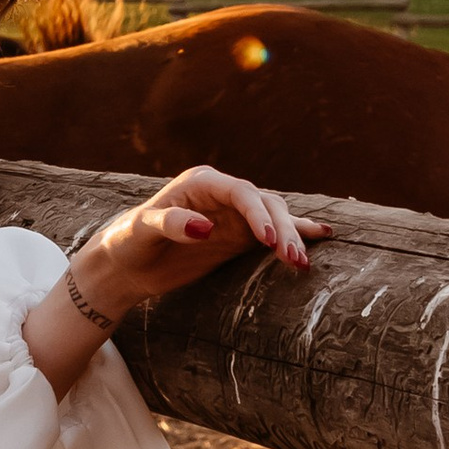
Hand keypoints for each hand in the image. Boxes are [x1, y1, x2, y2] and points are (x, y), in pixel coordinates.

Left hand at [70, 166, 325, 322]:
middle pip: (264, 205)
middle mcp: (223, 194)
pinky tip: (322, 234)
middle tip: (293, 260)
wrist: (126, 266)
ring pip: (274, 218)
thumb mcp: (141, 232)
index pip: (241, 193)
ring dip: (292, 237)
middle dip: (282, 230)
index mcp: (202, 183)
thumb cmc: (127, 242)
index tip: (268, 240)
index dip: (257, 214)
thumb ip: (170, 223)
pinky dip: (297, 232)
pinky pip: (272, 232)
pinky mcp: (239, 237)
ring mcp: (234, 216)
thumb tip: (206, 226)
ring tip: (303, 262)